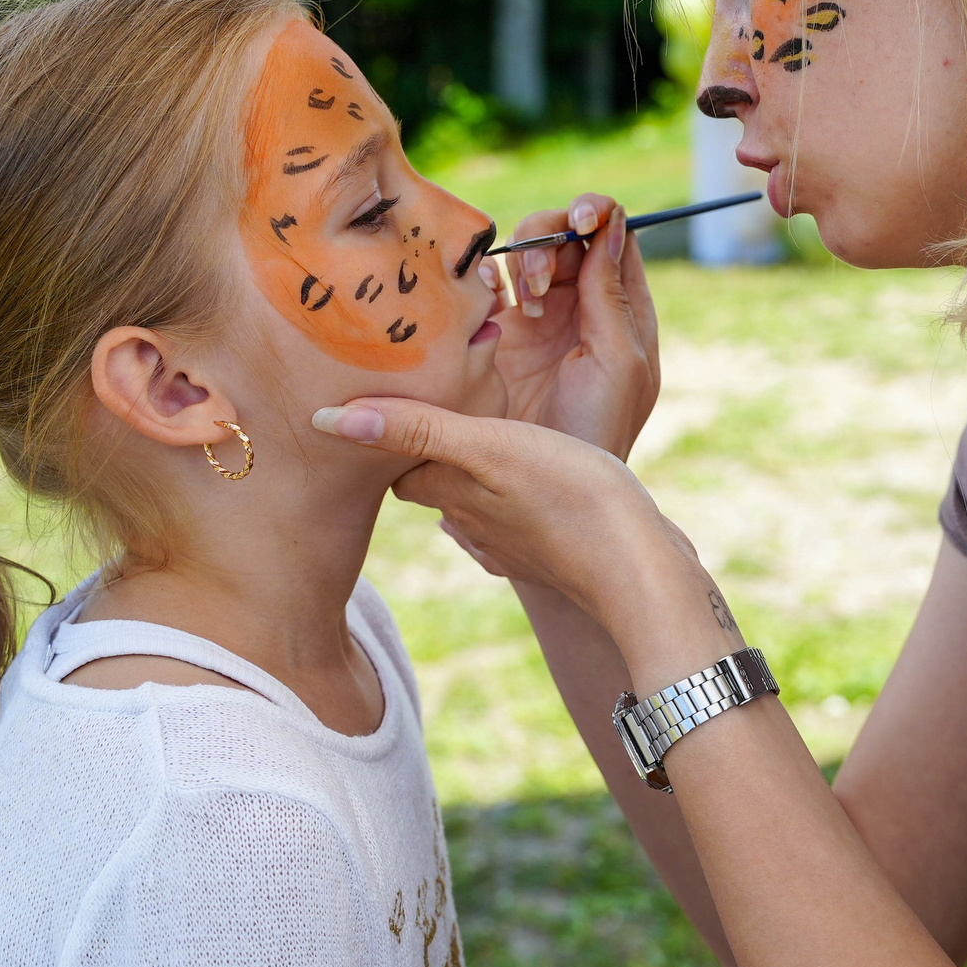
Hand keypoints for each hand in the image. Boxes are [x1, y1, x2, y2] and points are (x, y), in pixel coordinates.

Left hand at [311, 397, 732, 676]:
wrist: (640, 569)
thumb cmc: (569, 498)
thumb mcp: (490, 448)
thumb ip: (415, 430)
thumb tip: (326, 421)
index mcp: (452, 491)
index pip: (395, 463)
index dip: (383, 433)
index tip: (378, 397)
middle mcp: (474, 522)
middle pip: (431, 481)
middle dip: (421, 449)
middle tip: (424, 404)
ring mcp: (513, 543)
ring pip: (474, 501)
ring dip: (469, 473)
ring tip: (476, 437)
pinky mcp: (551, 551)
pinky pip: (516, 520)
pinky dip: (511, 498)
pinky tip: (528, 485)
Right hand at [487, 194, 660, 459]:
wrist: (547, 486)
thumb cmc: (597, 432)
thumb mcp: (617, 361)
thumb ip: (611, 294)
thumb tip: (611, 225)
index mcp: (623, 309)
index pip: (614, 234)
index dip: (595, 214)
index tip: (578, 220)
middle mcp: (583, 306)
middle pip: (565, 236)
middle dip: (551, 241)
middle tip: (540, 284)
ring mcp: (539, 319)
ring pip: (528, 254)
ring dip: (524, 260)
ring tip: (526, 304)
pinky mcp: (498, 334)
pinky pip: (492, 284)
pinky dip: (489, 276)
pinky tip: (494, 300)